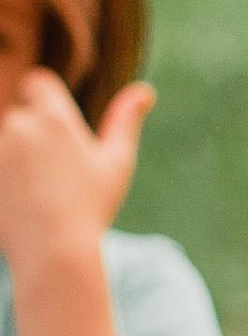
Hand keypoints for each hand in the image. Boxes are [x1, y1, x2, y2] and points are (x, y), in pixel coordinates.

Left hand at [0, 75, 150, 275]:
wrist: (53, 253)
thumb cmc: (91, 208)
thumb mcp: (116, 164)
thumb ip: (125, 121)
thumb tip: (145, 90)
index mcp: (54, 118)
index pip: (38, 82)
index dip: (45, 97)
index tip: (54, 123)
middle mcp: (19, 126)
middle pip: (20, 115)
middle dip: (32, 136)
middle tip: (53, 174)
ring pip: (5, 141)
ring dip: (15, 157)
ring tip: (36, 192)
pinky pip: (0, 164)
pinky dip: (6, 178)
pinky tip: (18, 202)